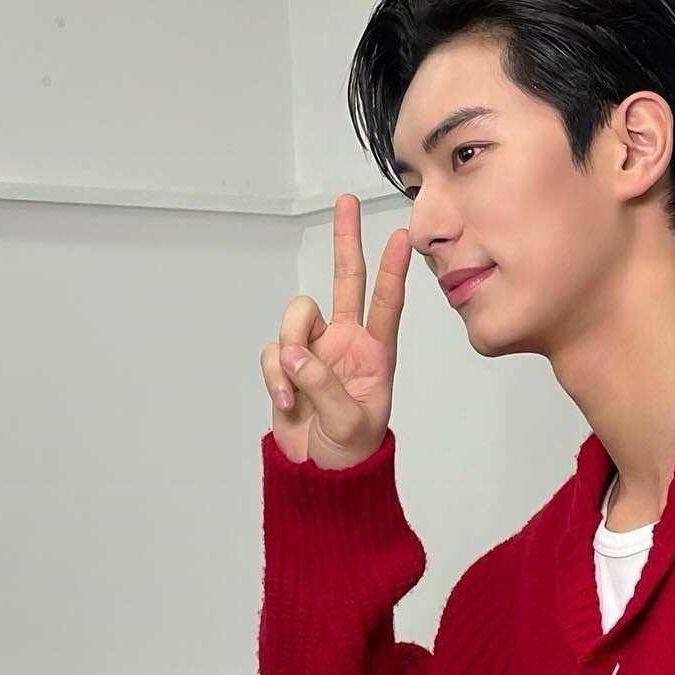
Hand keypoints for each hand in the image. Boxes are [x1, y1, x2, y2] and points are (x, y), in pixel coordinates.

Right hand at [259, 193, 410, 468]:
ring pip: (296, 317)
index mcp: (376, 353)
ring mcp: (315, 349)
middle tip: (345, 202)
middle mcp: (347, 341)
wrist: (321, 471)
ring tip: (294, 391)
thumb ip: (324, 386)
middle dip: (345, 241)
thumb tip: (295, 354)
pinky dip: (274, 373)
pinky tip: (285, 400)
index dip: (393, 270)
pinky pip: (273, 350)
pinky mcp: (287, 362)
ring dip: (289, 350)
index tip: (401, 236)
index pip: (387, 304)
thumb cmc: (351, 449)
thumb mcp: (349, 423)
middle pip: (344, 281)